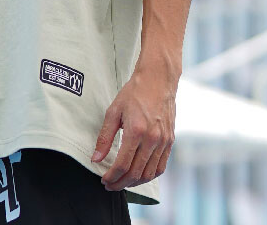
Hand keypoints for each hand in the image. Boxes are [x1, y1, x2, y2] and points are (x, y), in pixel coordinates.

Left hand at [91, 68, 175, 190]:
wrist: (158, 80)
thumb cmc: (134, 93)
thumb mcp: (114, 112)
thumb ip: (105, 137)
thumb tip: (95, 158)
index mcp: (136, 131)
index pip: (123, 165)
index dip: (111, 177)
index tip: (103, 180)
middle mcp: (152, 139)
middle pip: (136, 173)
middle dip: (121, 183)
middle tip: (110, 185)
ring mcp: (164, 141)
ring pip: (149, 174)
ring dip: (134, 183)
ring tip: (122, 182)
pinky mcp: (170, 141)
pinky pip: (161, 167)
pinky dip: (149, 176)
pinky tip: (139, 175)